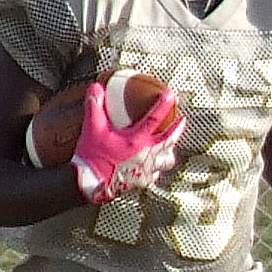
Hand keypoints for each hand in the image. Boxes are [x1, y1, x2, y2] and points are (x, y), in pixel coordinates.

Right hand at [72, 80, 185, 204]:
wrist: (89, 183)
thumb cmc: (93, 157)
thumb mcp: (92, 128)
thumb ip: (95, 106)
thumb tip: (96, 88)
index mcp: (137, 140)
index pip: (155, 118)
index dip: (164, 104)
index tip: (171, 95)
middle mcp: (146, 154)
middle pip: (169, 140)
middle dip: (177, 128)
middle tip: (181, 120)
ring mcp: (146, 170)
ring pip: (166, 160)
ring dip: (168, 152)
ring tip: (168, 147)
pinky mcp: (141, 182)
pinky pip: (155, 174)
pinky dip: (156, 168)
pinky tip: (152, 165)